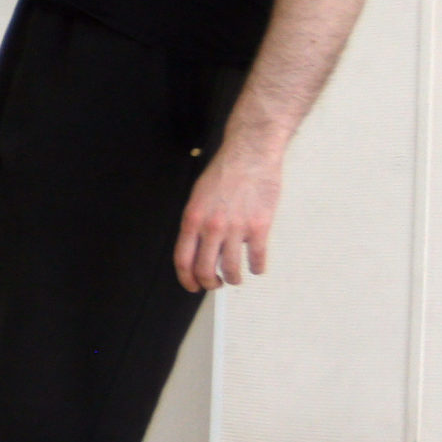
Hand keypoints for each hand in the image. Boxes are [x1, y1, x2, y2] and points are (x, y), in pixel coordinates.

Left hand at [173, 139, 282, 291]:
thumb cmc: (224, 172)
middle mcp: (211, 227)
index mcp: (192, 219)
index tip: (192, 286)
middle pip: (205, 270)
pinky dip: (257, 268)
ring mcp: (236, 228)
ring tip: (236, 277)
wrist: (250, 154)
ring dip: (234, 278)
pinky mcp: (259, 227)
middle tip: (216, 284)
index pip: (183, 260)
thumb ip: (197, 222)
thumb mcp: (199, 196)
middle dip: (210, 283)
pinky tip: (256, 266)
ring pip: (231, 269)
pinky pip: (257, 258)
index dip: (187, 279)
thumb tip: (199, 248)